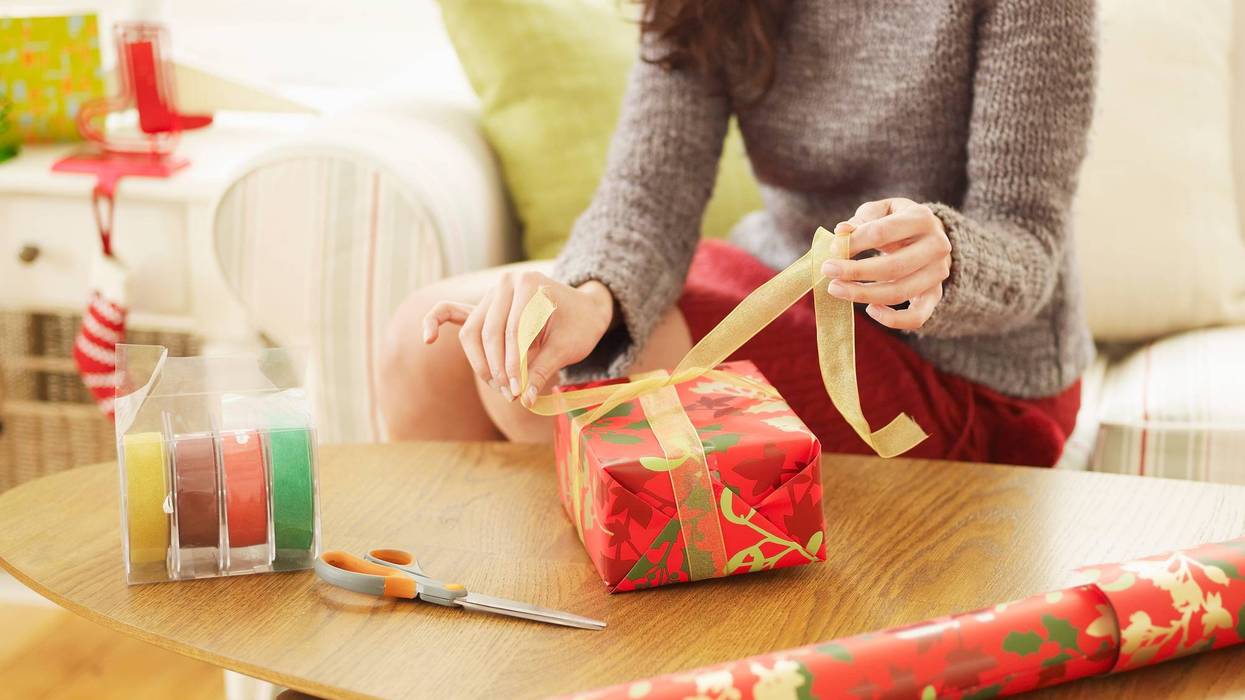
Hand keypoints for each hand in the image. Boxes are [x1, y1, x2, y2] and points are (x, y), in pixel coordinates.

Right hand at [423, 272, 614, 406]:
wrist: (584, 309)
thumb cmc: (580, 326)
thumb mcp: (568, 347)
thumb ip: (542, 369)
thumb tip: (523, 399)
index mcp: (529, 284)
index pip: (513, 329)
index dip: (514, 364)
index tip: (518, 390)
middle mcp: (505, 284)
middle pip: (489, 332)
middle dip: (497, 367)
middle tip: (510, 394)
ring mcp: (490, 296)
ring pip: (472, 332)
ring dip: (481, 363)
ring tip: (499, 387)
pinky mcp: (482, 308)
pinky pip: (451, 312)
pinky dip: (435, 322)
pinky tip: (427, 339)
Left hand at [821, 198, 951, 330]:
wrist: (930, 235)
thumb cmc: (897, 221)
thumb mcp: (882, 211)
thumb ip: (862, 220)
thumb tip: (841, 230)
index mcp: (922, 218)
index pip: (882, 232)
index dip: (854, 242)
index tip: (832, 248)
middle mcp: (936, 246)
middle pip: (893, 267)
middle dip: (855, 271)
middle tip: (827, 270)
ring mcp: (938, 273)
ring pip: (899, 293)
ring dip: (863, 295)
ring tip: (836, 289)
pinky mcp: (936, 294)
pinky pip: (916, 317)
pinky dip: (892, 319)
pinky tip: (870, 310)